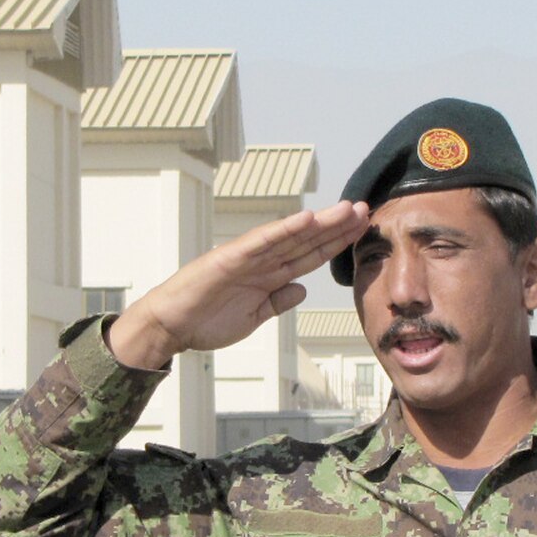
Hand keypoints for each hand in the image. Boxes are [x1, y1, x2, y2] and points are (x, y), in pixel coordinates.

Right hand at [107, 201, 369, 370]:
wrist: (170, 327)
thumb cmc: (205, 320)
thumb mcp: (254, 317)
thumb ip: (277, 302)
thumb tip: (301, 290)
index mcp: (268, 275)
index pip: (309, 255)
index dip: (335, 243)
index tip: (361, 230)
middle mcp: (261, 261)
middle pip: (306, 241)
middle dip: (337, 226)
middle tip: (366, 209)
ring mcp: (247, 258)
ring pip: (291, 237)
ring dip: (320, 223)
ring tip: (348, 209)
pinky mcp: (229, 258)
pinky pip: (261, 242)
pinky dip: (283, 230)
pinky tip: (305, 219)